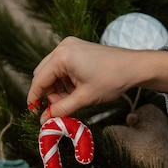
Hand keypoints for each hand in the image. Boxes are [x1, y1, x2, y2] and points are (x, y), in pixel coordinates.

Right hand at [27, 36, 167, 123]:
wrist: (134, 67)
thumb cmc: (111, 80)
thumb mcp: (84, 99)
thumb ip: (61, 110)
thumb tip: (44, 120)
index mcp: (62, 57)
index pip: (39, 80)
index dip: (34, 99)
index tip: (34, 114)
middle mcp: (62, 47)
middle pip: (42, 74)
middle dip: (48, 94)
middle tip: (58, 109)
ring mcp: (69, 46)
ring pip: (51, 72)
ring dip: (56, 89)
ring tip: (71, 101)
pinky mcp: (76, 48)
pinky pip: (61, 67)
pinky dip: (64, 81)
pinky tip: (75, 91)